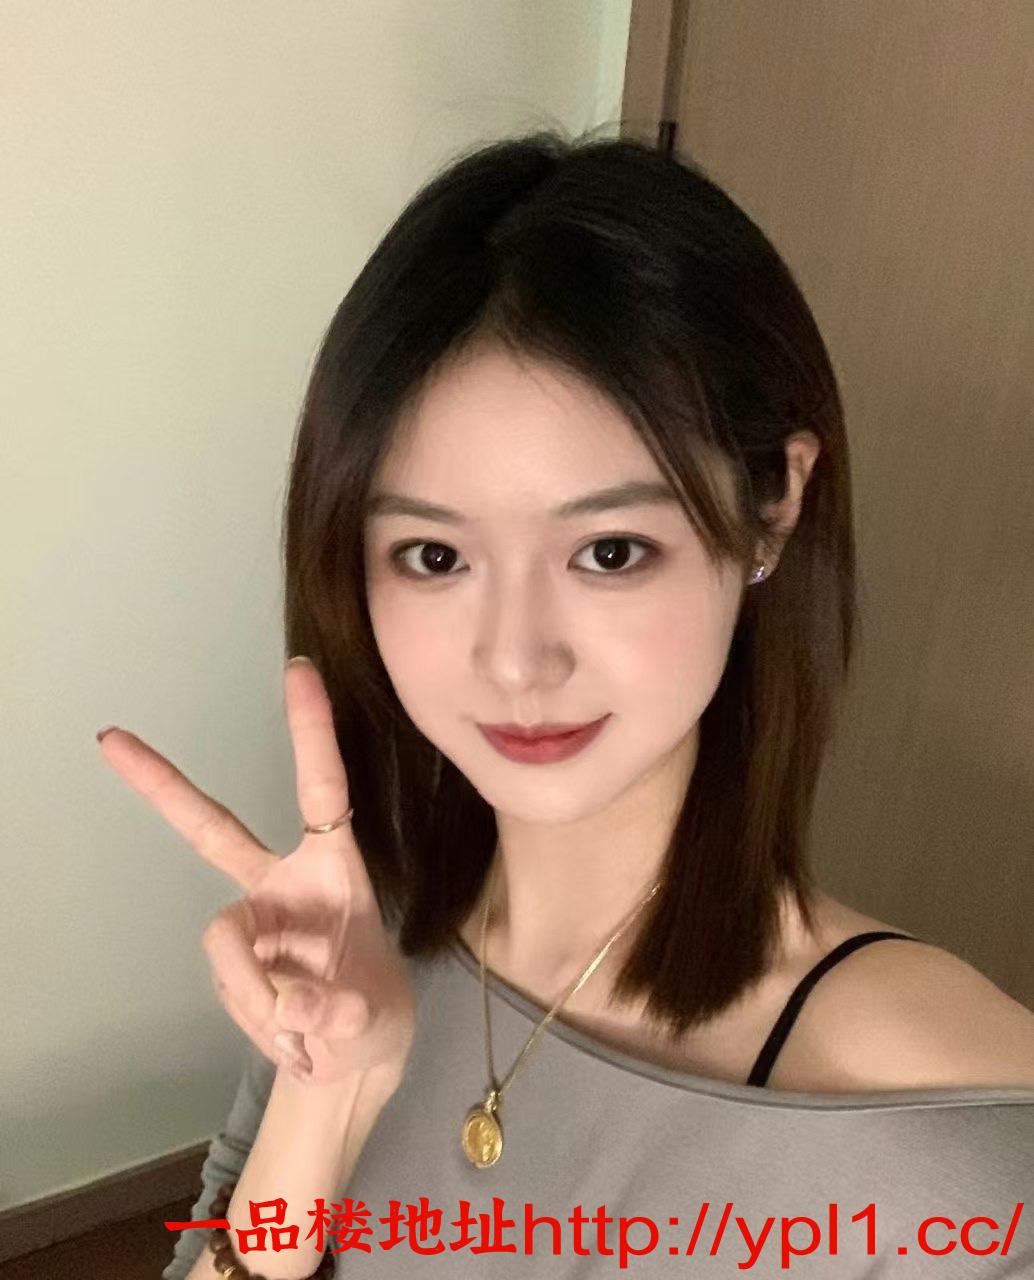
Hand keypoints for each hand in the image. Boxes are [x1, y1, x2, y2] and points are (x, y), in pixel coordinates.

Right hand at [96, 656, 415, 1086]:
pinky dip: (260, 1021)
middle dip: (163, 786)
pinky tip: (292, 1041)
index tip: (300, 670)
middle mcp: (284, 883)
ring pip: (225, 945)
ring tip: (307, 1036)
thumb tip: (294, 1009)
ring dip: (260, 997)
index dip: (311, 732)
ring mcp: (252, 922)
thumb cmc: (373, 1012)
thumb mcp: (375, 1019)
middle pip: (213, 829)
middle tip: (112, 741)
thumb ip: (340, 1014)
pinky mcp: (233, 963)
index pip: (324, 790)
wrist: (350, 1062)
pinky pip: (230, 987)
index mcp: (334, 869)